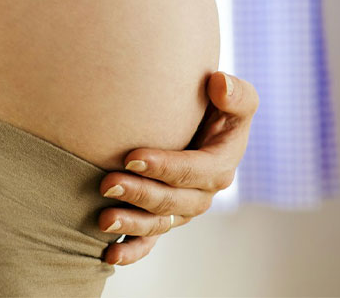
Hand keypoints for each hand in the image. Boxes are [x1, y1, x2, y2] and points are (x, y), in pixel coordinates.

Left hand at [97, 71, 258, 265]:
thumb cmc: (215, 107)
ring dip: (132, 223)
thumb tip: (219, 84)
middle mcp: (203, 194)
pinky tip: (109, 255)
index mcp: (220, 165)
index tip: (132, 156)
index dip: (165, 167)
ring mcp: (182, 209)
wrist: (199, 124)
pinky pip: (150, 241)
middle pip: (172, 200)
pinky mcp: (163, 218)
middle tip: (107, 184)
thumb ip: (235, 93)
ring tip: (104, 219)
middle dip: (140, 194)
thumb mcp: (235, 98)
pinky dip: (131, 250)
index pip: (193, 170)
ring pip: (158, 223)